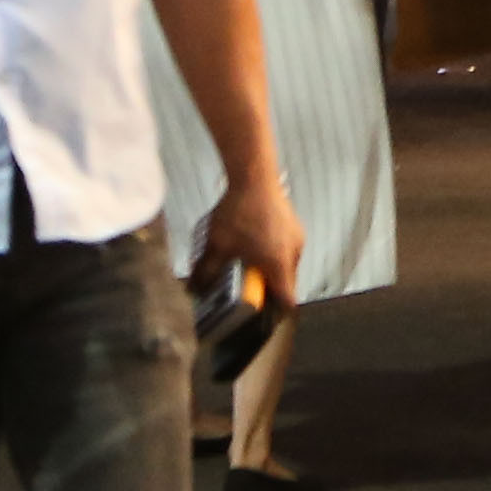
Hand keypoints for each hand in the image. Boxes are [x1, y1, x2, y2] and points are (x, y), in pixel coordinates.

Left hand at [201, 167, 302, 324]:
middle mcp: (293, 252)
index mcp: (278, 264)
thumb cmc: (239, 212)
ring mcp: (296, 236)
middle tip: (247, 287)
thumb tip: (194, 289)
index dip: (275, 312)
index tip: (262, 315)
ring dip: (270, 268)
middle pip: (286, 282)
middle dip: (267, 288)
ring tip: (247, 260)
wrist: (254, 175)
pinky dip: (273, 251)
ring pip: (286, 264)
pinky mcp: (293, 223)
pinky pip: (286, 247)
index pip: (287, 300)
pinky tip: (254, 241)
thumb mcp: (217, 245)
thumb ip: (206, 271)